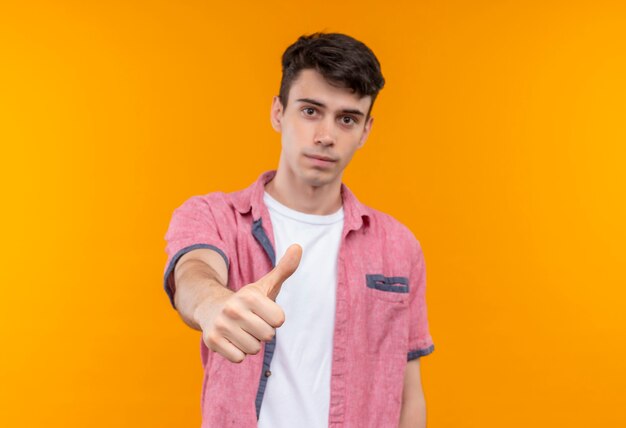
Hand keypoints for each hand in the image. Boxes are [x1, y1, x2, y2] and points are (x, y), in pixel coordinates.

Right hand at [197, 244, 301, 362]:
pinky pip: (239, 358)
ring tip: (241, 330)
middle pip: (268, 336)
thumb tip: (298, 246)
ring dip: (250, 343)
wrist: (210, 307)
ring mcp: (221, 325)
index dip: (274, 318)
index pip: (279, 320)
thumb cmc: (246, 300)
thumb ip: (285, 268)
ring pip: (254, 349)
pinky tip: (231, 339)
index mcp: (249, 295)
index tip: (263, 311)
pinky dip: (238, 352)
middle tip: (251, 322)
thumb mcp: (266, 284)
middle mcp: (233, 309)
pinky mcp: (211, 341)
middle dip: (262, 332)